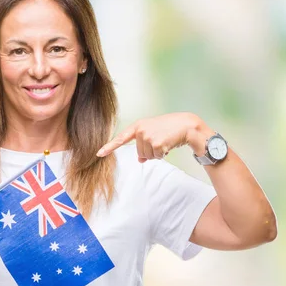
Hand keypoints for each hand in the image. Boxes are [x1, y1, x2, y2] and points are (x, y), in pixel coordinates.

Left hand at [96, 112, 213, 161]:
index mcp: (138, 126)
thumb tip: (140, 160)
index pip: (121, 138)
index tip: (99, 154)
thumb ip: (144, 144)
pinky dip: (163, 154)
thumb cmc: (170, 128)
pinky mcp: (156, 144)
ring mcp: (147, 137)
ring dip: (157, 153)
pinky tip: (168, 144)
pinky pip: (156, 157)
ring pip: (147, 157)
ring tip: (165, 141)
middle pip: (139, 153)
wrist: (186, 125)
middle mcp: (140, 131)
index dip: (109, 147)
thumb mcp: (154, 133)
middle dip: (150, 151)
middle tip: (160, 140)